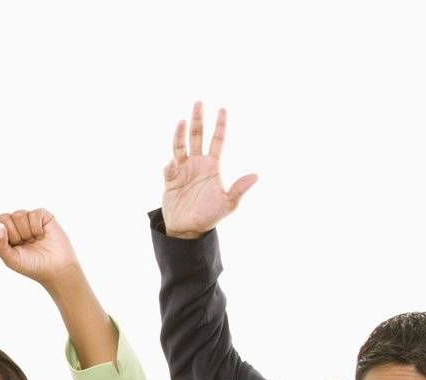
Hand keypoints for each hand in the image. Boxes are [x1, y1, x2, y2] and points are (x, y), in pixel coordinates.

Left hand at [0, 208, 78, 285]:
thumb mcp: (12, 260)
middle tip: (24, 244)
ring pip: (18, 214)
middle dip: (14, 235)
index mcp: (3, 237)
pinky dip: (37, 228)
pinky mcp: (41, 215)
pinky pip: (33, 214)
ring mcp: (27, 219)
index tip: (8, 245)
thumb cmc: (32, 266)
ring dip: (26, 232)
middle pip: (2, 218)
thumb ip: (0, 245)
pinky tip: (41, 235)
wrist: (55, 268)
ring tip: (33, 241)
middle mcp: (13, 226)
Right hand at [161, 103, 256, 238]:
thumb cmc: (209, 216)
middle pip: (197, 136)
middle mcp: (197, 164)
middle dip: (198, 120)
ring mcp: (183, 170)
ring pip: (181, 146)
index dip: (220, 125)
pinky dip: (171, 165)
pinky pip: (170, 169)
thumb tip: (255, 176)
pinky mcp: (171, 180)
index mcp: (212, 166)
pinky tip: (173, 163)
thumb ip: (239, 189)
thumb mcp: (228, 204)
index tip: (222, 109)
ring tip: (183, 121)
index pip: (217, 141)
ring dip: (181, 134)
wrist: (188, 230)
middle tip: (199, 103)